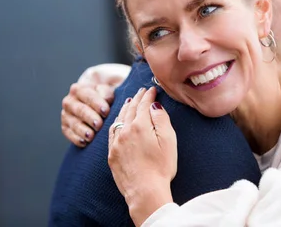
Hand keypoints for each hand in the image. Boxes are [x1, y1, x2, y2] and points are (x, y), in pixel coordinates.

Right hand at [61, 63, 130, 145]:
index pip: (88, 96)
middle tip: (99, 125)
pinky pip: (69, 133)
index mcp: (79, 89)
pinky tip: (84, 142)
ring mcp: (66, 115)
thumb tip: (106, 100)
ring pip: (73, 123)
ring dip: (82, 130)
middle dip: (90, 117)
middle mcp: (69, 101)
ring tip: (91, 136)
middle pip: (80, 110)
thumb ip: (107, 93)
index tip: (106, 111)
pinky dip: (76, 138)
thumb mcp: (107, 90)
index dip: (97, 103)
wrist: (94, 103)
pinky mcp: (65, 127)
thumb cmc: (103, 96)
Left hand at [108, 87, 176, 225]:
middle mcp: (125, 131)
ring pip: (119, 119)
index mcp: (140, 126)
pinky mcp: (112, 154)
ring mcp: (116, 143)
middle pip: (131, 109)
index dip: (148, 95)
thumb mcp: (168, 140)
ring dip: (125, 108)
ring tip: (130, 101)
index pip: (144, 104)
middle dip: (137, 98)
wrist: (144, 192)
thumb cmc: (161, 167)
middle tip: (142, 91)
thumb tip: (154, 105)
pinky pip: (112, 132)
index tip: (152, 89)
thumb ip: (161, 119)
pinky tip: (119, 122)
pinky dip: (116, 122)